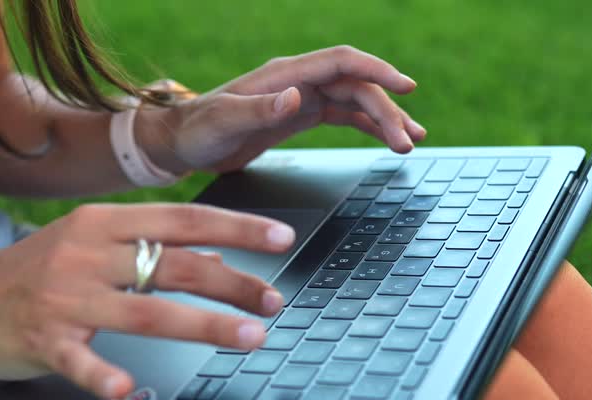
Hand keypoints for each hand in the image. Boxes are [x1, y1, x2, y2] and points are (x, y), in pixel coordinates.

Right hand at [0, 203, 294, 399]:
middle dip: (233, 284)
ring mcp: (64, 297)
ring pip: (146, 311)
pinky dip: (102, 375)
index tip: (281, 239)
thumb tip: (221, 260)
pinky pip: (78, 360)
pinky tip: (126, 389)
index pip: (183, 219)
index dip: (236, 228)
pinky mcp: (43, 339)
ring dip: (205, 325)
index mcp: (102, 223)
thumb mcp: (93, 248)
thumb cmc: (36, 275)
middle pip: (174, 264)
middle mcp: (86, 253)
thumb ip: (152, 250)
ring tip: (250, 338)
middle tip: (274, 301)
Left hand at [138, 45, 426, 174]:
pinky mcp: (300, 115)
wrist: (181, 144)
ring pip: (355, 102)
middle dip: (386, 111)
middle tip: (407, 142)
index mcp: (284, 75)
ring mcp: (302, 97)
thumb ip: (260, 109)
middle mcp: (298, 81)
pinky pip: (344, 116)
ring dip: (385, 120)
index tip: (405, 87)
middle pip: (356, 87)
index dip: (376, 71)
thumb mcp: (224, 122)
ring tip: (411, 142)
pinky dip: (368, 127)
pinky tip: (387, 140)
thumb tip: (296, 97)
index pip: (341, 63)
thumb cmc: (198, 131)